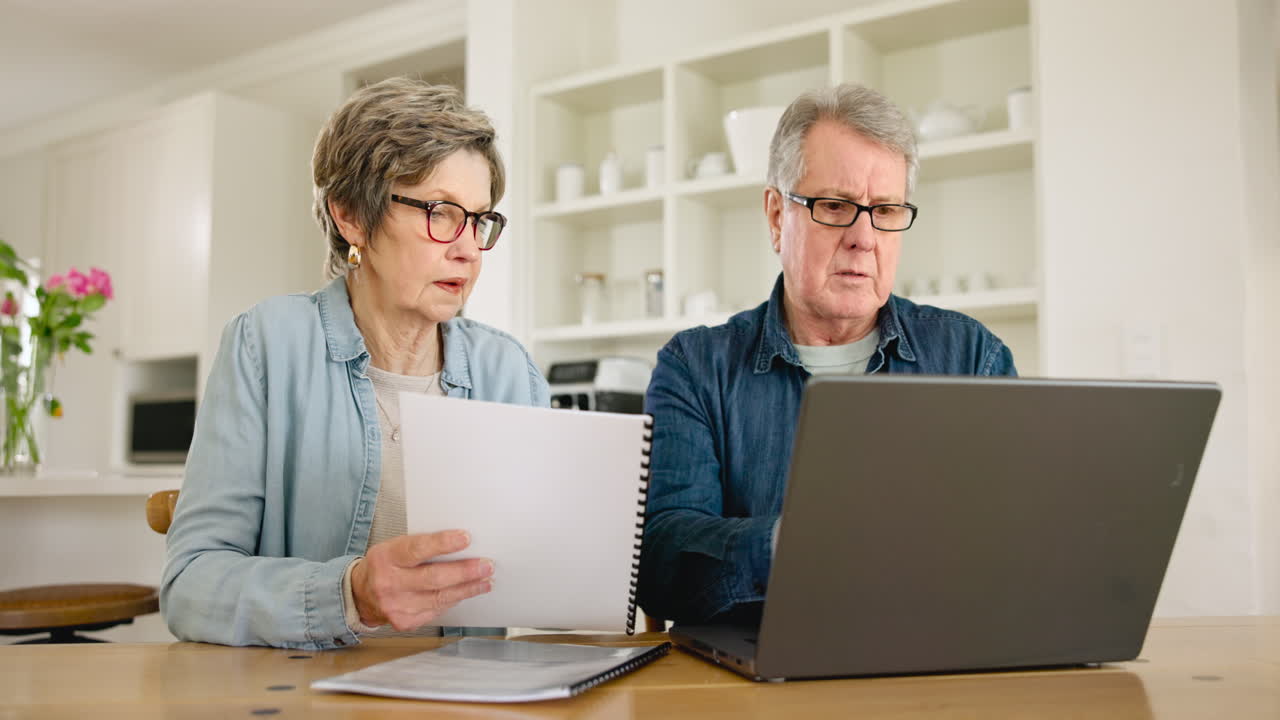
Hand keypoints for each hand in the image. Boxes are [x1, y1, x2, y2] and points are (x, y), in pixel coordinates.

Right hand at [351, 530, 493, 630]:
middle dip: (464, 572)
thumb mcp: (394, 547)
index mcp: (386, 558)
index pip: (417, 549)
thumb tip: (459, 545)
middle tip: (486, 565)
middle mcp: (389, 584)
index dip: (443, 544)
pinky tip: (466, 592)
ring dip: (467, 589)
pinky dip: (453, 600)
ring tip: (485, 580)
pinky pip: (436, 610)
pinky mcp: (405, 622)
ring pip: (440, 598)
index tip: (466, 538)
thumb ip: (420, 546)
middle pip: (433, 578)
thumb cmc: (384, 565)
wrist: (360, 596)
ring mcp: (396, 606)